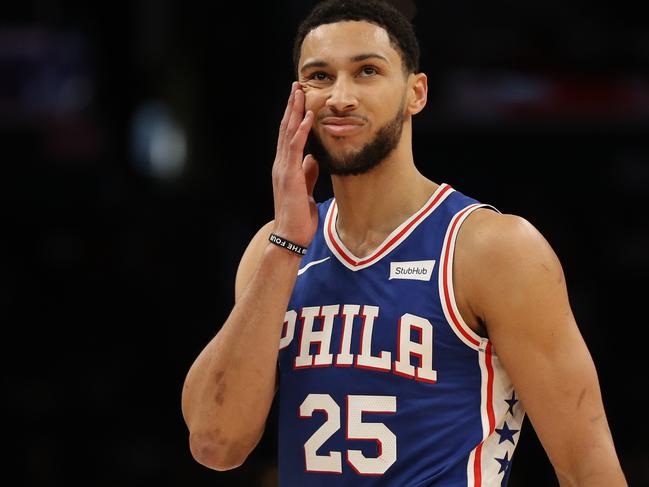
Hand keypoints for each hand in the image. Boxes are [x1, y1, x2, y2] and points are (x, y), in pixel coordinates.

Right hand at [271, 82, 318, 246]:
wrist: (290, 235)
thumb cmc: (298, 217)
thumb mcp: (306, 190)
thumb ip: (307, 173)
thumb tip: (312, 158)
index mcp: (285, 167)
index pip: (288, 136)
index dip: (293, 116)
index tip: (299, 99)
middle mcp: (281, 164)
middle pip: (285, 129)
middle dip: (291, 106)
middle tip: (296, 85)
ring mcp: (283, 168)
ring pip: (287, 133)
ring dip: (294, 112)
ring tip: (299, 92)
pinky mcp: (288, 175)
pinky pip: (294, 148)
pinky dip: (301, 131)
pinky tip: (306, 117)